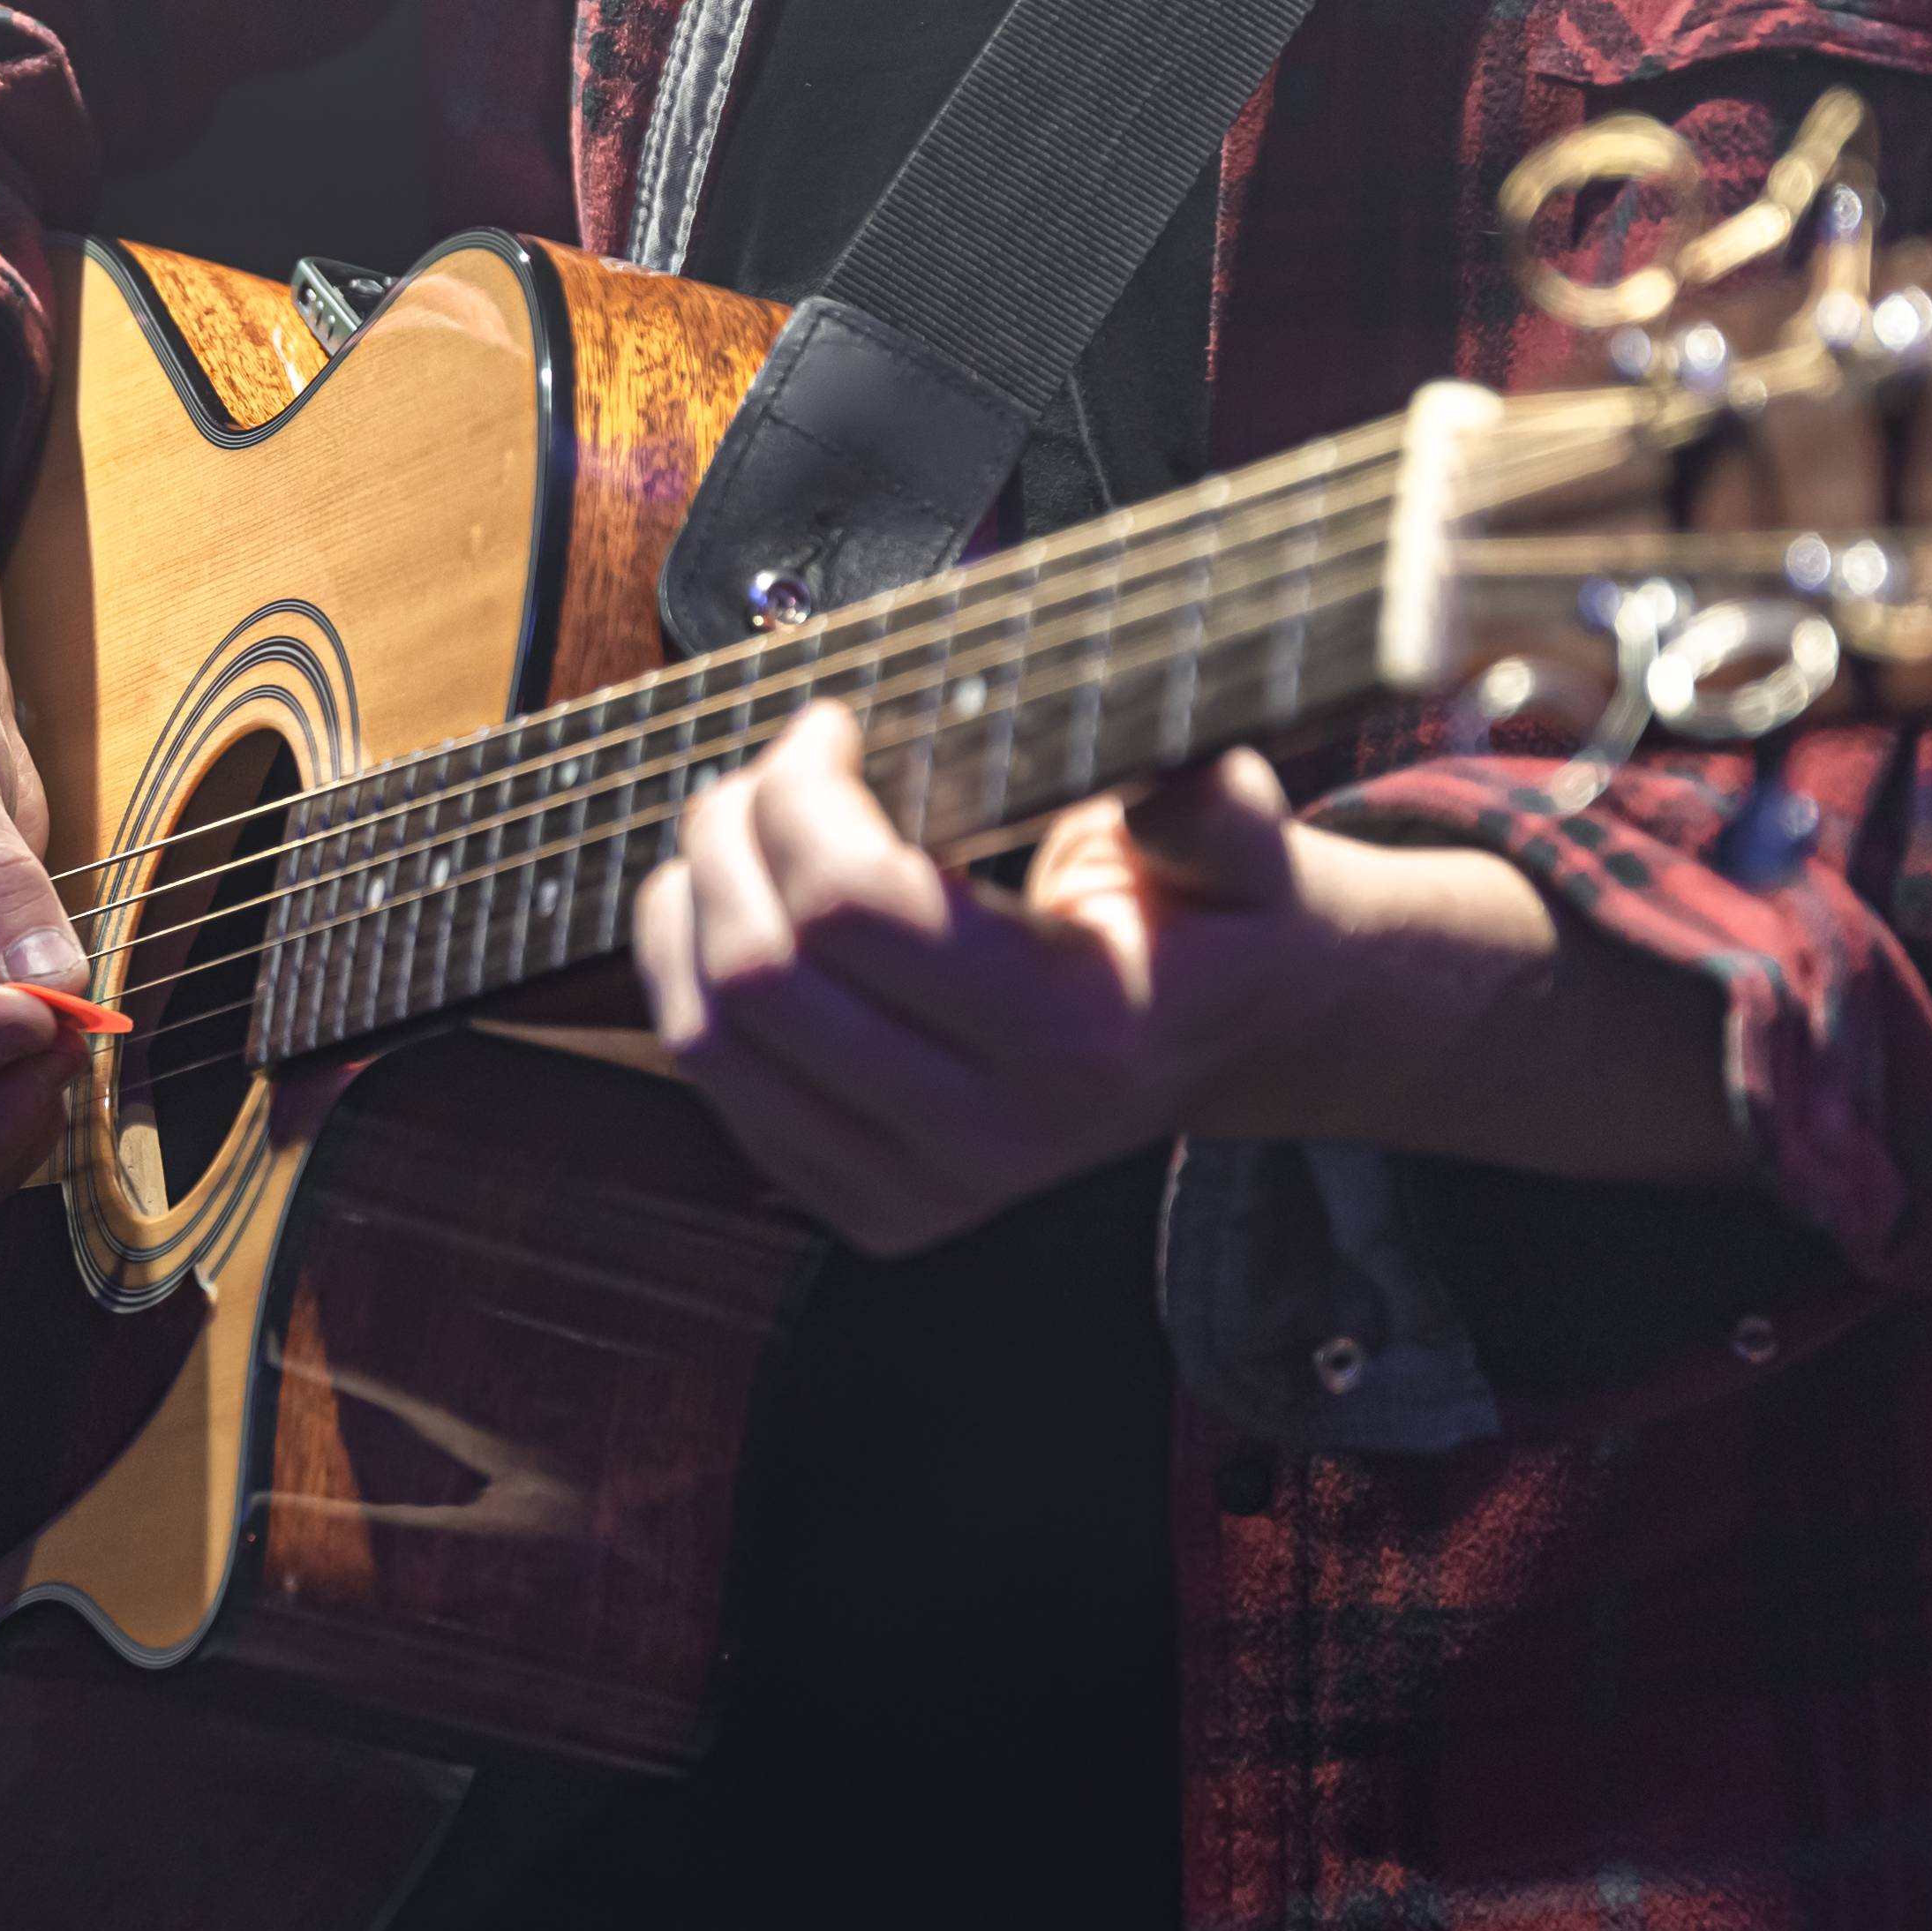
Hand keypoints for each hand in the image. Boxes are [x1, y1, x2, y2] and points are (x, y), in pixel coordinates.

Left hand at [631, 702, 1566, 1255]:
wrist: (1228, 1040)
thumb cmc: (1215, 917)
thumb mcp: (1246, 851)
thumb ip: (1219, 816)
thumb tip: (1171, 793)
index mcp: (1076, 1040)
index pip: (853, 907)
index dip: (803, 794)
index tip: (830, 725)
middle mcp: (990, 1136)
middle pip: (761, 972)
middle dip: (731, 834)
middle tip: (769, 769)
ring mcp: (918, 1188)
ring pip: (711, 1037)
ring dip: (689, 904)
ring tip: (734, 827)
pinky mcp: (863, 1205)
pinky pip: (714, 1083)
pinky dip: (685, 975)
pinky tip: (726, 905)